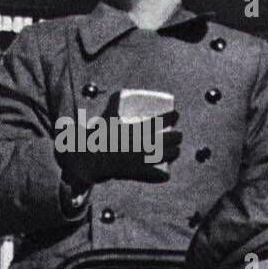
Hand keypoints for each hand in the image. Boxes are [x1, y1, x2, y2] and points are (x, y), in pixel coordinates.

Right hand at [57, 102, 181, 186]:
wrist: (89, 157)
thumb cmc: (98, 135)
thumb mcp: (107, 116)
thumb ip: (113, 103)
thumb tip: (120, 93)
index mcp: (135, 129)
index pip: (161, 120)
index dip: (172, 116)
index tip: (177, 114)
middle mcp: (143, 144)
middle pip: (170, 139)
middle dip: (178, 137)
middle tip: (178, 135)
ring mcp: (142, 160)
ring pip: (168, 156)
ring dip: (175, 153)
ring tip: (176, 151)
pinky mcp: (140, 173)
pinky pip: (157, 176)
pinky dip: (162, 175)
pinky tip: (166, 173)